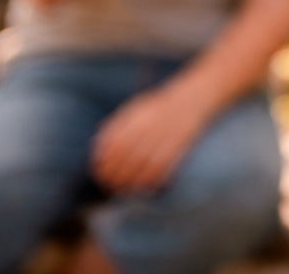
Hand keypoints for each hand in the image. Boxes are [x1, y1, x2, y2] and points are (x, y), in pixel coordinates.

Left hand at [91, 83, 213, 192]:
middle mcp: (148, 126)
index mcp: (135, 118)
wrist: (192, 99)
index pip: (112, 146)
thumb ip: (115, 125)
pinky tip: (144, 186)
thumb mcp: (134, 109)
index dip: (104, 163)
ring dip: (130, 182)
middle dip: (115, 176)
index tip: (100, 175)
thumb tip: (96, 147)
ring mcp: (164, 135)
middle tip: (110, 186)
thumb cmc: (158, 107)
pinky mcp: (179, 144)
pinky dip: (150, 180)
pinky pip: (162, 166)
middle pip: (125, 157)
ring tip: (124, 190)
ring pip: (142, 165)